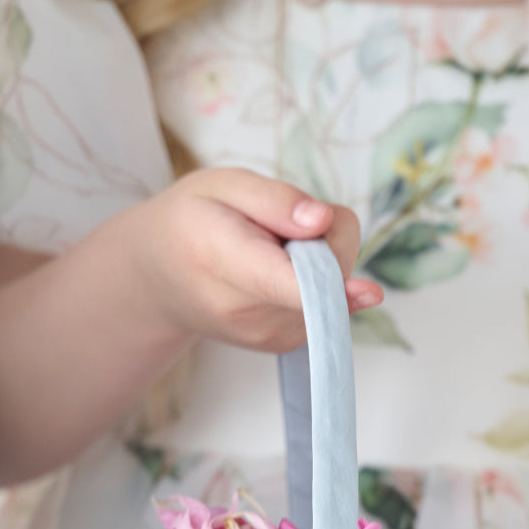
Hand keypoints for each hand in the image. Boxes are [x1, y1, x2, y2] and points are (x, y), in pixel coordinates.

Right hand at [124, 167, 382, 352]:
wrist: (159, 280)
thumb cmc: (192, 222)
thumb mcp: (222, 185)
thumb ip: (275, 199)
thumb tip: (323, 221)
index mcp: (223, 259)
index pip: (285, 281)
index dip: (331, 284)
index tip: (369, 292)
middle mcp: (248, 310)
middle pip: (327, 273)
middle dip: (324, 238)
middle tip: (281, 223)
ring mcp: (268, 334)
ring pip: (335, 289)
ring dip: (320, 260)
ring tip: (270, 250)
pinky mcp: (284, 343)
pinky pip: (329, 303)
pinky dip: (315, 282)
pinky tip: (277, 272)